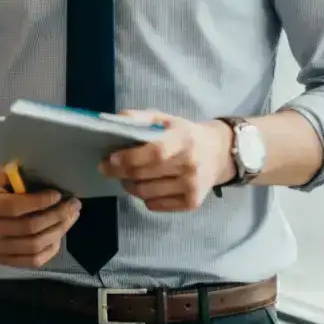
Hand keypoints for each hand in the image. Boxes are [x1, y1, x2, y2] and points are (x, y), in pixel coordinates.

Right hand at [0, 169, 80, 268]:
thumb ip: (16, 177)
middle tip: (72, 205)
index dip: (39, 202)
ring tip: (71, 218)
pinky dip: (50, 249)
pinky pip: (33, 261)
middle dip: (56, 216)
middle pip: (29, 228)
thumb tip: (46, 177)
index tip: (57, 194)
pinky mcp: (3, 260)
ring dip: (58, 232)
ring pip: (34, 246)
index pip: (15, 207)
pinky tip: (59, 235)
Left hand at [99, 111, 235, 211]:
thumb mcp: (165, 118)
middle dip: (119, 172)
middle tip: (105, 168)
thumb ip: (138, 118)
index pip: (155, 152)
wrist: (218, 153)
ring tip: (125, 177)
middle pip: (145, 175)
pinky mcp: (192, 203)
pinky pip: (156, 205)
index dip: (131, 157)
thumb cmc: (184, 133)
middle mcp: (190, 166)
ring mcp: (192, 187)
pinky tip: (144, 186)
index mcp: (183, 140)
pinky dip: (144, 197)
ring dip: (129, 185)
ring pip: (147, 193)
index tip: (110, 158)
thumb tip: (112, 122)